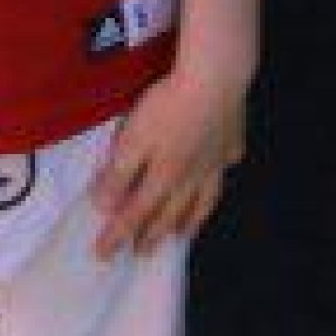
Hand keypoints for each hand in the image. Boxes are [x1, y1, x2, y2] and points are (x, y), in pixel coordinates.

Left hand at [93, 58, 250, 257]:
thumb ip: (119, 174)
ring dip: (190, 220)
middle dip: (154, 235)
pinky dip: (218, 179)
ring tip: (183, 234)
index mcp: (164, 177)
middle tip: (143, 253)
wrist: (216, 80)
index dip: (119, 234)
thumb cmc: (169, 107)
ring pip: (203, 200)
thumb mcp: (132, 139)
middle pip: (171, 213)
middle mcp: (192, 177)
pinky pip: (224, 167)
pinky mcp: (231, 141)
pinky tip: (216, 177)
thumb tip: (104, 207)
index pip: (136, 213)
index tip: (103, 254)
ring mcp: (216, 161)